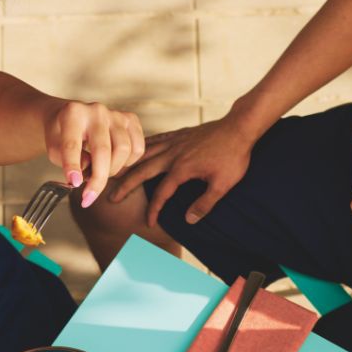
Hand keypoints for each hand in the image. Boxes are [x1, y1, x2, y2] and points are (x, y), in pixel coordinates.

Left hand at [45, 101, 144, 208]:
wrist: (70, 117)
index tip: (74, 184)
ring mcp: (116, 114)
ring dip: (113, 170)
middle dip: (98, 178)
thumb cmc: (61, 135)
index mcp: (72, 114)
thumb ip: (66, 159)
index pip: (72, 144)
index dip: (72, 166)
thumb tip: (88, 168)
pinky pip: (137, 148)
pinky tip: (115, 162)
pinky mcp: (130, 119)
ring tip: (100, 173)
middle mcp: (96, 110)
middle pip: (103, 150)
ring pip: (124, 150)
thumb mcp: (55, 148)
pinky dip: (129, 162)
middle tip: (89, 195)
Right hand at [109, 118, 254, 228]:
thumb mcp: (223, 185)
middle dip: (126, 185)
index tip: (149, 223)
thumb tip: (189, 220)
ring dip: (128, 163)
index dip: (154, 210)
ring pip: (144, 153)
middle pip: (142, 171)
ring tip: (114, 172)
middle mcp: (173, 154)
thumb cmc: (233, 156)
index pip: (161, 193)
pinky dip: (143, 147)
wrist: (239, 128)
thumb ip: (205, 204)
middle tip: (111, 197)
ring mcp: (175, 142)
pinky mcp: (179, 135)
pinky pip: (155, 140)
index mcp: (182, 168)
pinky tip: (137, 151)